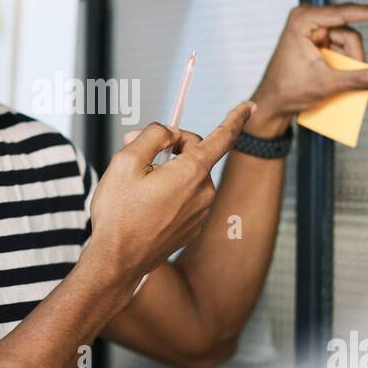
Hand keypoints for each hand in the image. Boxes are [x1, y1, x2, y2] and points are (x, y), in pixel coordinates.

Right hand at [87, 101, 257, 284]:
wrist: (117, 262)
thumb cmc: (118, 213)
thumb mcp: (125, 161)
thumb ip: (152, 135)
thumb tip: (169, 132)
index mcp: (191, 172)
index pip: (223, 137)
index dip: (236, 118)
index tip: (250, 105)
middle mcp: (204, 191)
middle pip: (196, 152)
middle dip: (170, 145)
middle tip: (133, 149)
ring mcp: (201, 212)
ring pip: (189, 175)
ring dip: (169, 170)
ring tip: (138, 185)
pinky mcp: (194, 226)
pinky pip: (187, 196)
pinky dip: (171, 191)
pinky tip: (146, 205)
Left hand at [247, 0, 367, 133]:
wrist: (271, 103)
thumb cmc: (289, 91)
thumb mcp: (328, 84)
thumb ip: (361, 79)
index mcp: (304, 20)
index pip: (346, 13)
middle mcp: (307, 17)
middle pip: (349, 31)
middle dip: (353, 56)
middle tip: (347, 76)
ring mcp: (311, 27)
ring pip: (348, 40)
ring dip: (349, 61)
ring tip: (334, 78)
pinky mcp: (316, 37)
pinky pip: (341, 45)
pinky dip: (344, 61)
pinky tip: (335, 72)